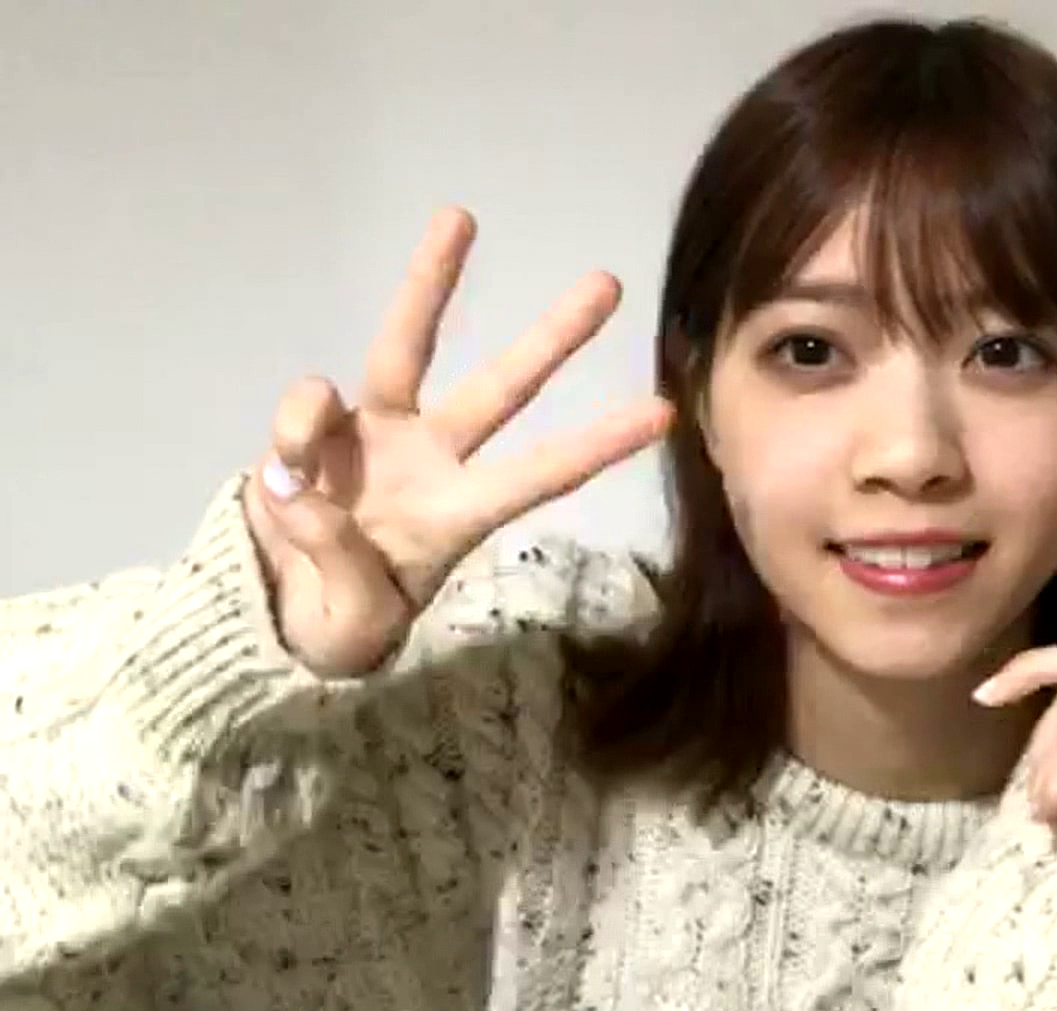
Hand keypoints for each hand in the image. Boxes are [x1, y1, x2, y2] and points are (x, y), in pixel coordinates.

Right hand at [241, 207, 672, 676]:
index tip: (665, 413)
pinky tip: (283, 485)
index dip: (599, 444)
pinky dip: (296, 434)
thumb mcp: (352, 626)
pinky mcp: (320, 427)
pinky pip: (310, 409)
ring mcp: (378, 435)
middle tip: (611, 282)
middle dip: (554, 336)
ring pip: (408, 347)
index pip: (544, 475)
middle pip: (503, 388)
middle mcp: (433, 461)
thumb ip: (343, 566)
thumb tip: (311, 492)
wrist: (270, 610)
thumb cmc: (338, 624)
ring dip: (434, 281)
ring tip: (463, 216)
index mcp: (460, 517)